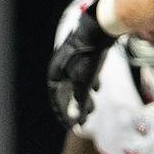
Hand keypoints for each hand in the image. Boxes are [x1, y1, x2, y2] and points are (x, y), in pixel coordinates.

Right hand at [47, 2, 115, 126]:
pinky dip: (88, 83)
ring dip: (83, 96)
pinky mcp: (82, 53)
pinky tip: (97, 87)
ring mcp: (70, 59)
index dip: (63, 114)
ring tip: (93, 105)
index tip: (70, 125)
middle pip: (66, 92)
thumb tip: (79, 122)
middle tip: (85, 118)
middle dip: (76, 107)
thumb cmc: (88, 57)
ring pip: (75, 83)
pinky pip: (82, 73)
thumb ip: (81, 102)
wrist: (99, 27)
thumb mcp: (84, 83)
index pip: (56, 99)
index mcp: (55, 73)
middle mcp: (59, 66)